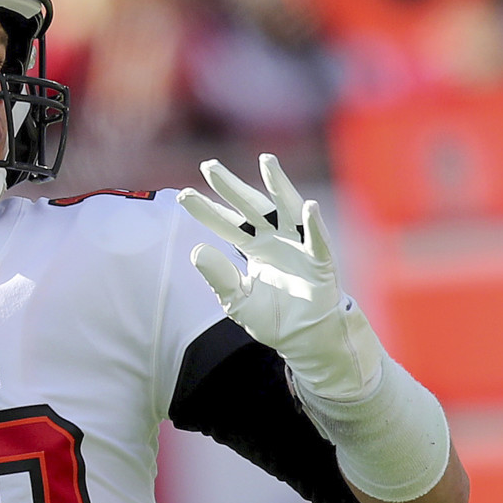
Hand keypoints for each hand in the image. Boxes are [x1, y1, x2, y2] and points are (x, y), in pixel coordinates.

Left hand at [177, 153, 383, 402]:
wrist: (304, 340)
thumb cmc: (272, 318)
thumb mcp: (236, 300)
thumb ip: (218, 276)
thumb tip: (197, 249)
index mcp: (253, 248)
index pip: (225, 224)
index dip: (206, 210)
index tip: (182, 194)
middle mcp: (274, 239)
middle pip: (250, 207)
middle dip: (231, 187)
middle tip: (209, 166)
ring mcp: (298, 247)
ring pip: (286, 209)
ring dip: (278, 185)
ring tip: (266, 162)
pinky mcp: (320, 262)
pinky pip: (317, 240)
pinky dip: (313, 224)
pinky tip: (308, 206)